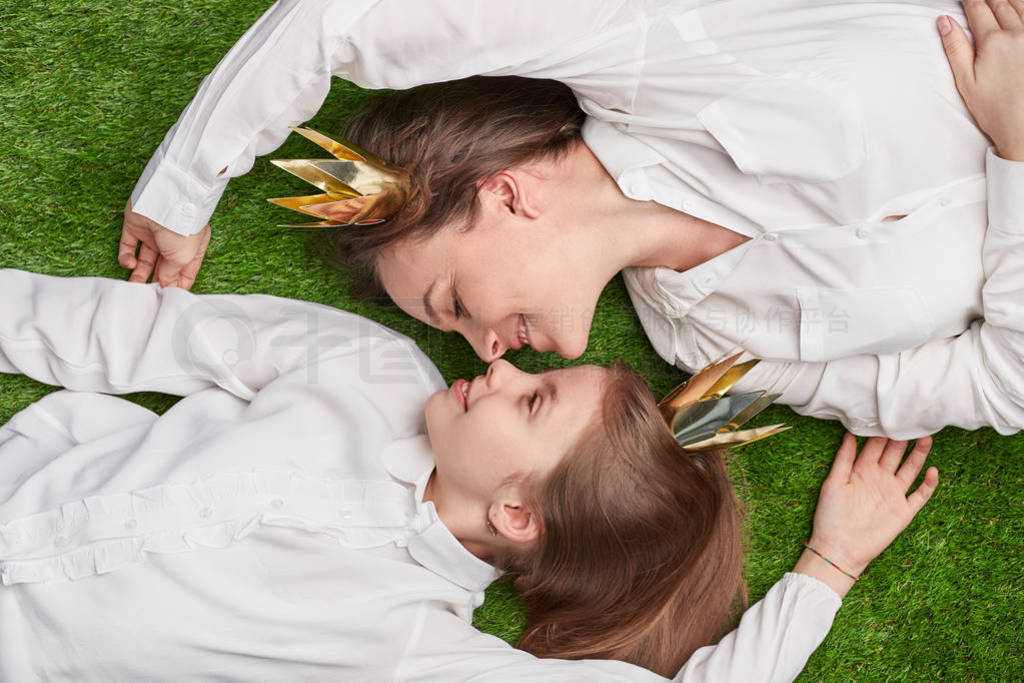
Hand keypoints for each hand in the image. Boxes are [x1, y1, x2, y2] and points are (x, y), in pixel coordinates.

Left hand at [118, 200, 210, 288]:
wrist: (165, 202)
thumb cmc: (182, 228)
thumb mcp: (183, 258)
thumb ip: (171, 274)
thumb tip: (163, 284)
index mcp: (191, 248)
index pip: (184, 271)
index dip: (176, 285)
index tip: (168, 298)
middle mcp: (173, 242)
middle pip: (163, 267)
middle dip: (156, 280)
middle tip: (149, 295)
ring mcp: (154, 234)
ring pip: (145, 259)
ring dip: (139, 274)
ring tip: (134, 286)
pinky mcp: (135, 227)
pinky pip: (128, 246)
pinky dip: (126, 257)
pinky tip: (130, 264)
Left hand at [794, 434, 938, 597]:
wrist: (839, 548)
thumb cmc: (830, 515)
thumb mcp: (833, 482)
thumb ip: (843, 459)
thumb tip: (848, 432)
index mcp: (862, 470)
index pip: (875, 446)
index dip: (882, 431)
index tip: (889, 414)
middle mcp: (880, 479)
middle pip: (895, 453)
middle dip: (903, 437)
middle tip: (912, 419)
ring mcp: (893, 494)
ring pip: (910, 469)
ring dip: (919, 454)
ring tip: (926, 437)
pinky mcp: (904, 511)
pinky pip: (920, 495)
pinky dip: (928, 483)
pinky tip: (932, 470)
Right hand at [938, 0, 1023, 160]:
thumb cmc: (994, 108)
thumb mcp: (965, 80)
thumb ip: (955, 48)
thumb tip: (945, 22)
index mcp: (993, 42)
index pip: (978, 11)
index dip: (970, 2)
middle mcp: (1018, 34)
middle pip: (1001, 4)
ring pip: (1022, 6)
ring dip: (1009, 0)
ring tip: (1000, 0)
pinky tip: (1020, 10)